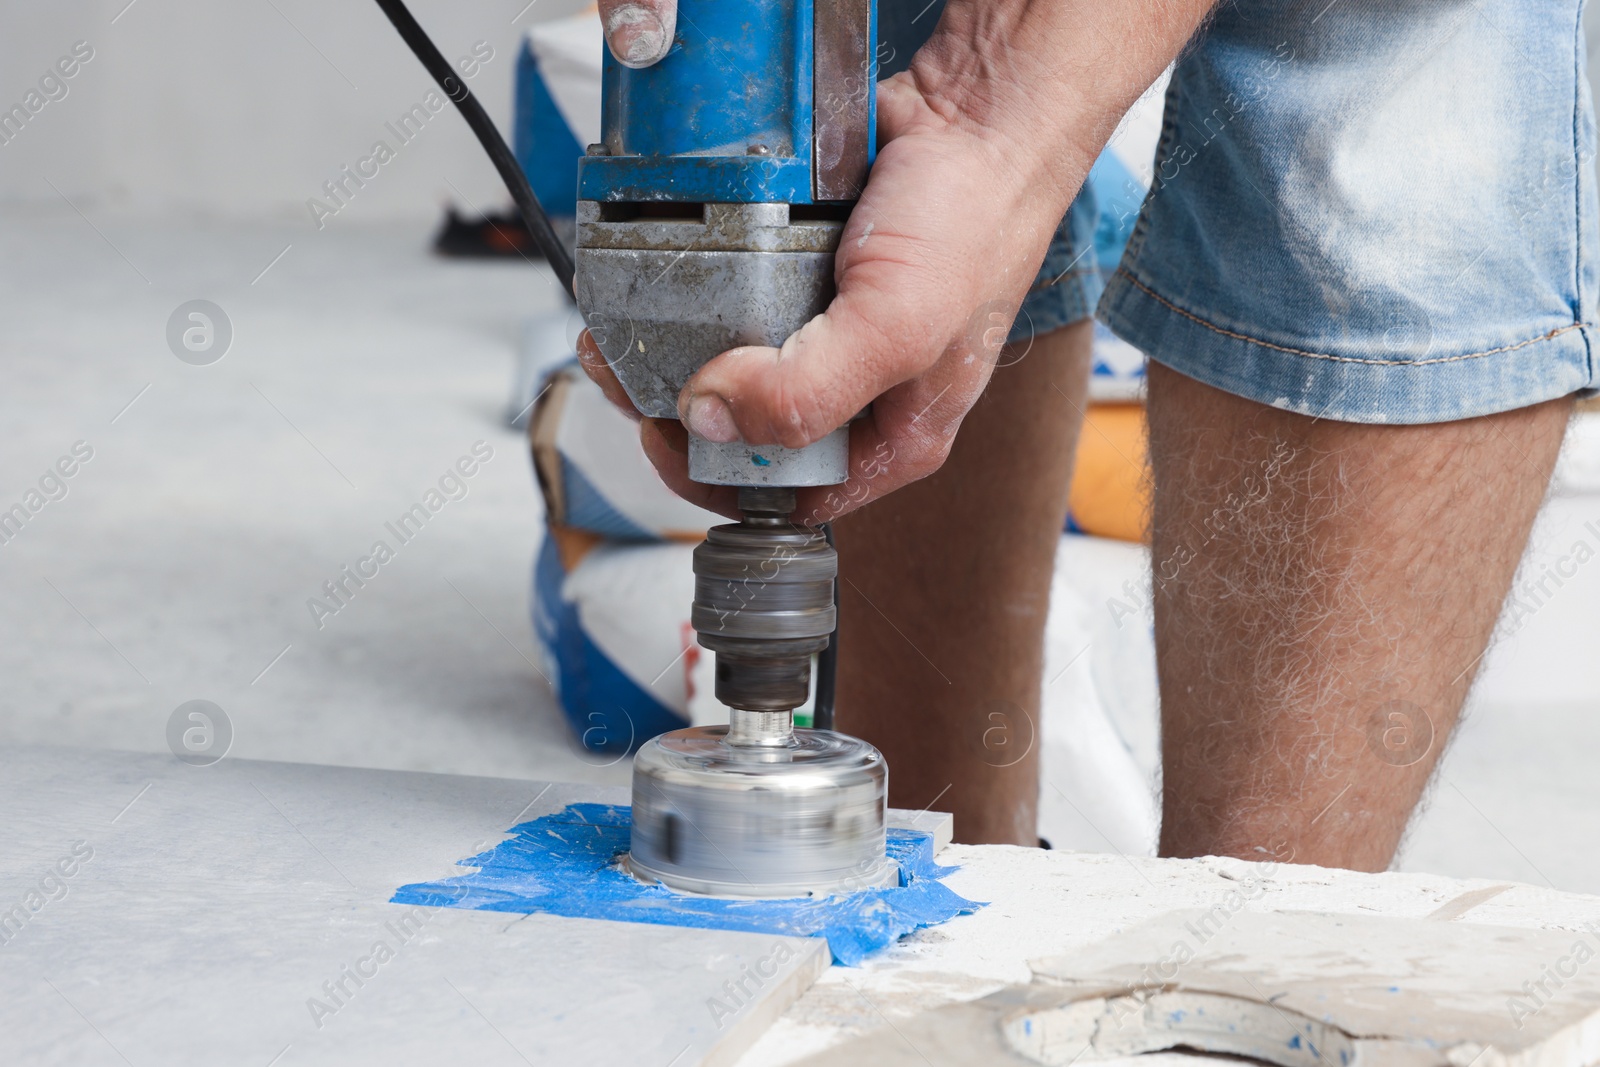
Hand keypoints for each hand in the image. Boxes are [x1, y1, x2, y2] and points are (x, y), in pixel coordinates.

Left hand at [582, 1, 1212, 521]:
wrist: (980, 110)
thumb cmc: (973, 221)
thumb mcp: (894, 328)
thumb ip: (804, 392)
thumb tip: (708, 420)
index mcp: (893, 436)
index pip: (788, 495)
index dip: (717, 478)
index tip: (664, 433)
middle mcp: (861, 393)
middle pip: (747, 431)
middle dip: (677, 409)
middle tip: (626, 370)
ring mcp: (829, 332)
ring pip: (731, 365)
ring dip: (672, 349)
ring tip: (625, 325)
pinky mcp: (805, 274)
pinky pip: (735, 298)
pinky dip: (695, 289)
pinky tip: (666, 275)